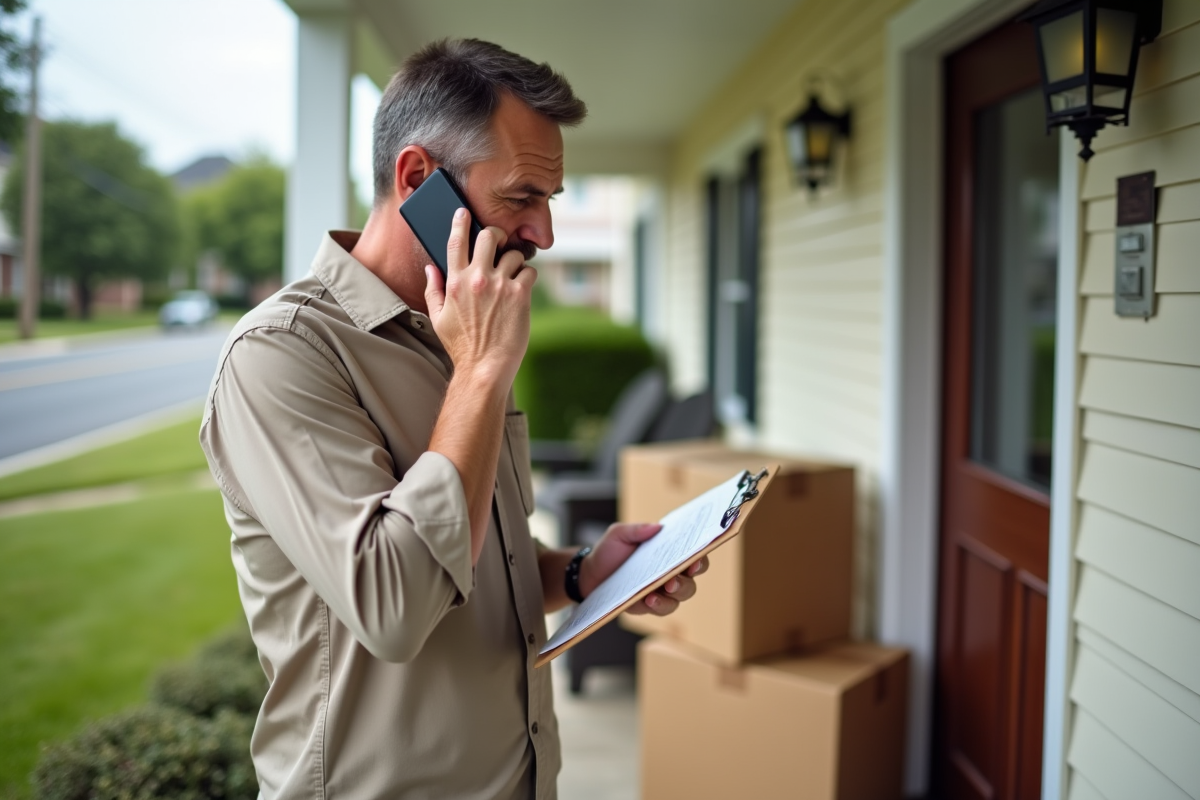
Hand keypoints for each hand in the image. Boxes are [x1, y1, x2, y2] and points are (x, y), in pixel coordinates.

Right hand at [424, 208, 537, 388]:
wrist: (484, 367)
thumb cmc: (461, 345)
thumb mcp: (438, 318)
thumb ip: (433, 289)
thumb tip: (430, 268)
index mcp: (454, 282)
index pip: (456, 241)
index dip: (461, 222)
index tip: (464, 212)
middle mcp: (477, 278)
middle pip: (489, 236)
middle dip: (496, 234)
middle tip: (500, 242)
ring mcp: (500, 285)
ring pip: (514, 254)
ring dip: (515, 262)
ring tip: (512, 277)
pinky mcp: (520, 294)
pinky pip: (529, 271)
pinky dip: (528, 276)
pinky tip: (522, 289)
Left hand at [580, 522, 708, 615]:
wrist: (590, 574)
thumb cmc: (608, 552)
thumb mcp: (618, 535)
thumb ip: (636, 530)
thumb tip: (657, 527)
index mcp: (669, 554)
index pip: (693, 557)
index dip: (699, 560)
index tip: (695, 560)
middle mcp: (670, 574)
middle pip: (690, 582)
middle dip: (685, 583)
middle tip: (672, 581)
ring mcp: (661, 592)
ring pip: (679, 598)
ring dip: (672, 597)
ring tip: (657, 594)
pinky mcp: (649, 606)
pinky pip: (660, 609)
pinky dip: (657, 605)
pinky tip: (647, 600)